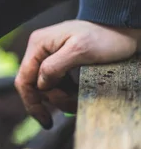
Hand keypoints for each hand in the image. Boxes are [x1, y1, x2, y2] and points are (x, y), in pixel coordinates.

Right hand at [15, 20, 140, 128]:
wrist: (123, 28)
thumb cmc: (105, 36)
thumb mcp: (80, 51)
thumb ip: (54, 67)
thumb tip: (40, 85)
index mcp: (38, 45)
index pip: (24, 79)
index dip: (32, 102)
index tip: (45, 121)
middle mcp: (40, 50)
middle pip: (36, 85)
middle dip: (53, 99)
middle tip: (73, 105)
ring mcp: (49, 56)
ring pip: (47, 86)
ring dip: (61, 97)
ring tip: (78, 100)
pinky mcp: (60, 62)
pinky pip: (57, 83)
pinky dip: (66, 92)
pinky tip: (77, 93)